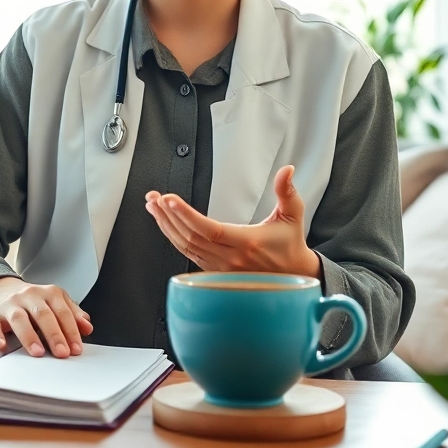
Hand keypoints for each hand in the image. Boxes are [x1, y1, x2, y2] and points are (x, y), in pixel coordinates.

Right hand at [0, 277, 92, 357]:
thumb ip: (73, 314)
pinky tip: (2, 346)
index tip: (76, 348)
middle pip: (43, 314)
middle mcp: (29, 296)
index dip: (71, 330)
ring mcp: (10, 305)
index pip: (62, 311)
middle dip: (54, 335)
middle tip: (62, 353)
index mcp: (48, 293)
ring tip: (38, 352)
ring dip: (29, 336)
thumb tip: (87, 327)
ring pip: (19, 319)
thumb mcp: (55, 302)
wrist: (0, 290)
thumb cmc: (33, 301)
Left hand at [145, 165, 321, 277]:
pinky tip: (166, 225)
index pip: (210, 229)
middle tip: (155, 198)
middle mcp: (230, 258)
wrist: (292, 276)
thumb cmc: (289, 245)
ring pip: (186, 247)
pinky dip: (174, 238)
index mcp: (246, 242)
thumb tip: (287, 170)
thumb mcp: (292, 215)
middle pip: (191, 237)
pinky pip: (189, 254)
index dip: (187, 215)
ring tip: (154, 207)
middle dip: (169, 216)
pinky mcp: (215, 271)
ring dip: (166, 226)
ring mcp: (220, 267)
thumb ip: (287, 191)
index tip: (170, 200)